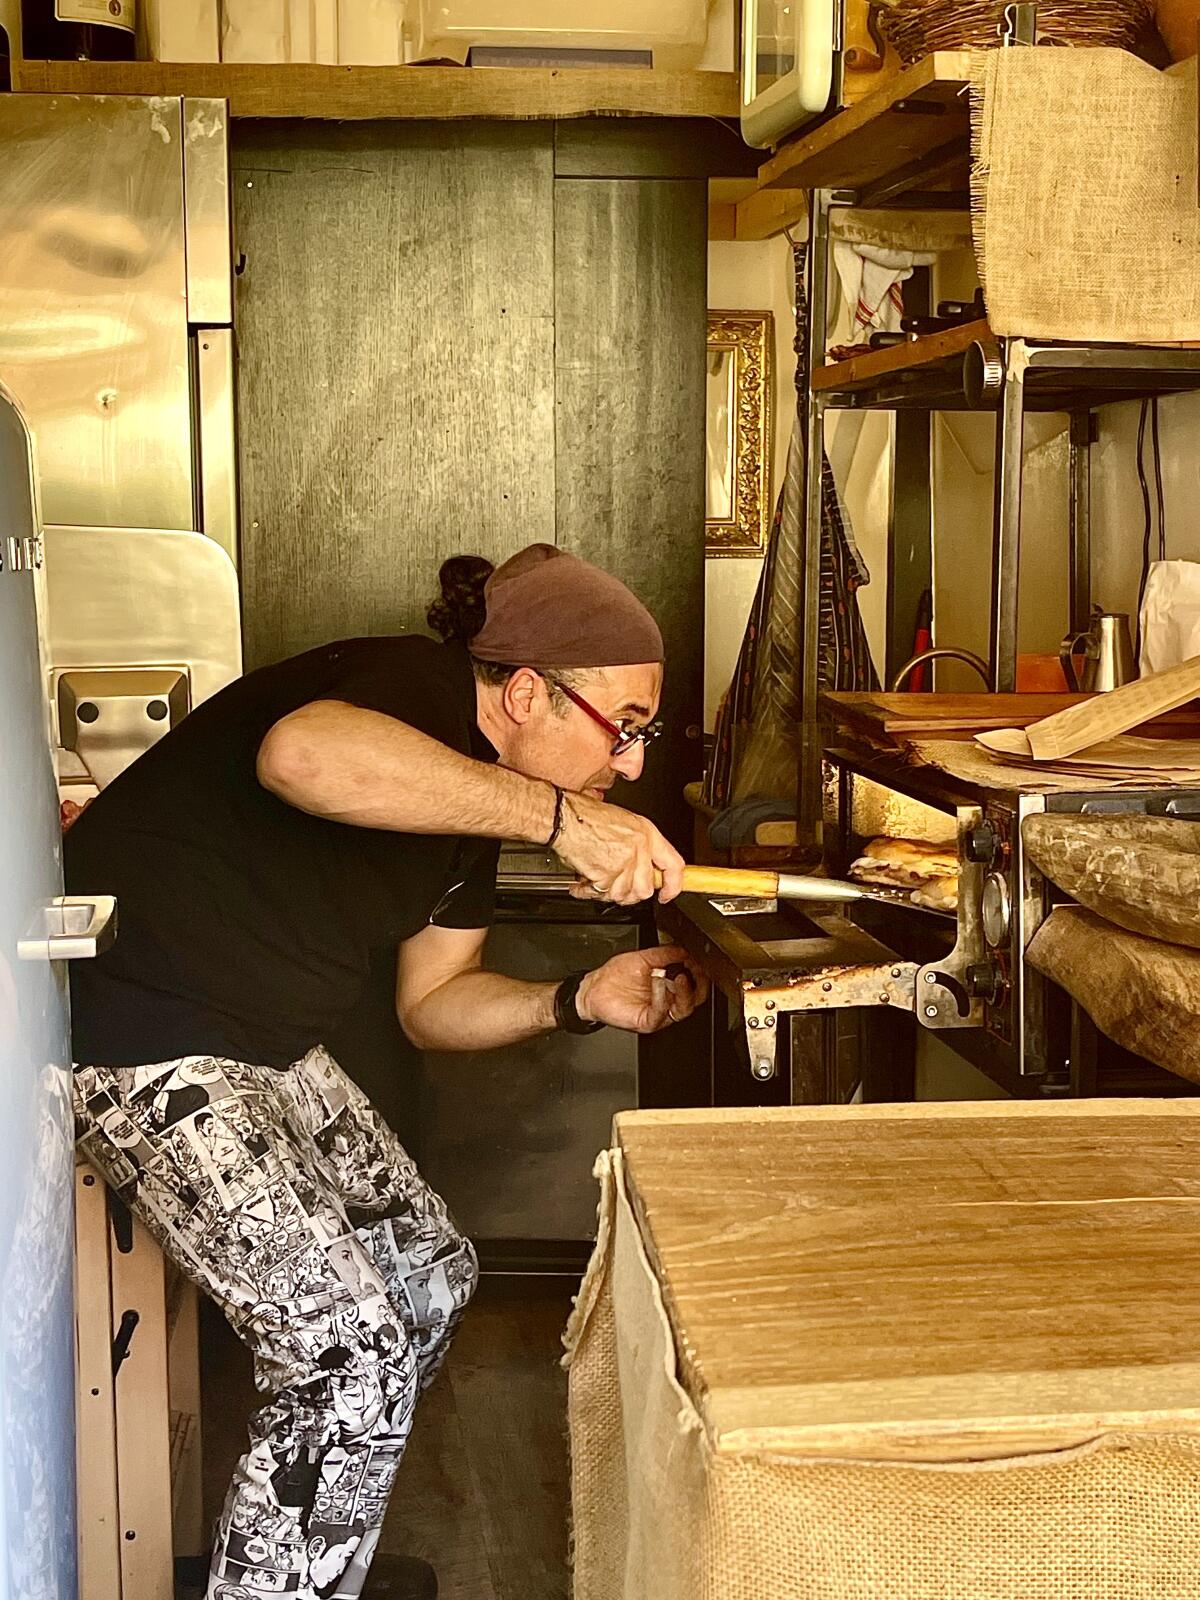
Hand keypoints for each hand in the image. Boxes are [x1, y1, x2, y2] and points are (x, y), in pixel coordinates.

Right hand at [555, 792, 685, 904]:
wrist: (565, 817)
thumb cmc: (588, 816)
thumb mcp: (625, 823)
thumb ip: (640, 847)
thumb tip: (645, 869)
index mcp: (648, 834)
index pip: (674, 866)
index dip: (673, 886)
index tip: (667, 894)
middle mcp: (639, 849)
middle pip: (645, 889)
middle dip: (630, 893)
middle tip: (617, 886)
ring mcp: (624, 863)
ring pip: (623, 895)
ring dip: (607, 893)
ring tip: (596, 880)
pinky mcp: (606, 874)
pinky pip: (602, 894)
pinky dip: (589, 892)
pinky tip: (583, 882)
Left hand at [575, 946, 708, 1033]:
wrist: (594, 988)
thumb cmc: (615, 976)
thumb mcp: (644, 958)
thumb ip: (666, 953)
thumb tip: (685, 949)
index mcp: (670, 988)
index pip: (696, 985)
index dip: (700, 973)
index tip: (698, 960)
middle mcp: (667, 1002)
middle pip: (695, 999)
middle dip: (699, 984)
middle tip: (694, 969)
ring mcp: (658, 1013)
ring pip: (683, 1009)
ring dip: (683, 991)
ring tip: (677, 975)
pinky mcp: (647, 1021)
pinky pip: (661, 1012)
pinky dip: (662, 996)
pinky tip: (658, 981)